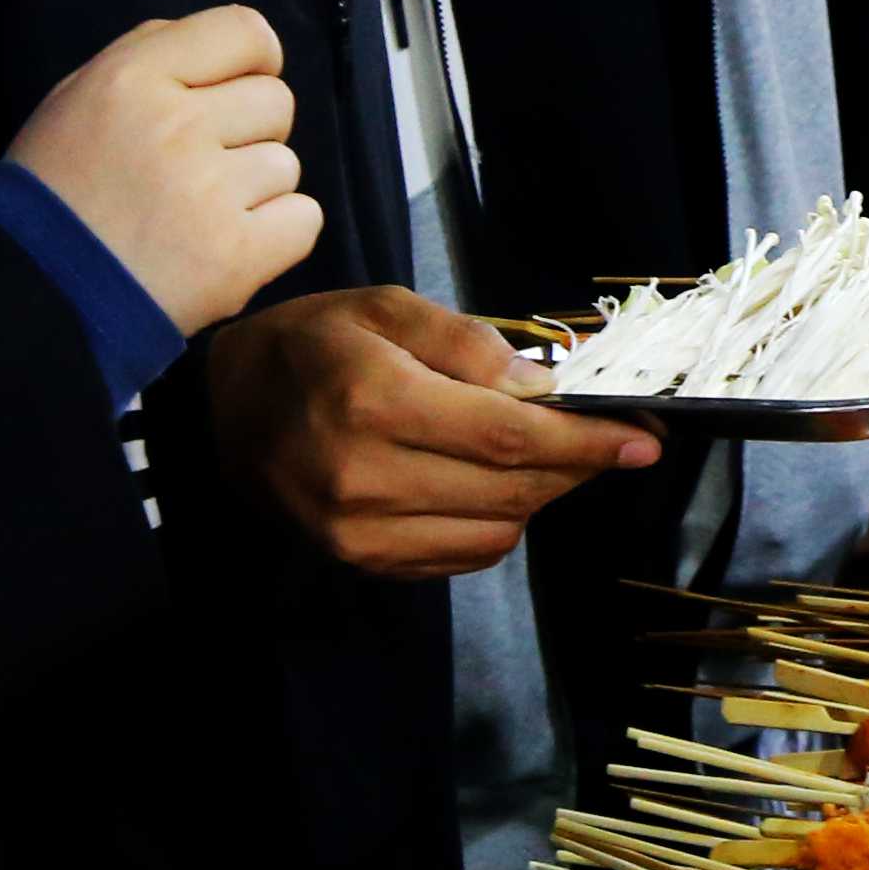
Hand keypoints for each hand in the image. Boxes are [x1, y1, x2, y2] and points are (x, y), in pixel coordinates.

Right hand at [1, 7, 323, 334]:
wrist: (39, 296)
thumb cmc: (55, 192)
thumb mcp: (76, 97)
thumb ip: (149, 56)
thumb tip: (223, 50)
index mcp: (133, 78)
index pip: (246, 31)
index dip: (256, 59)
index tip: (238, 88)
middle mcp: (177, 125)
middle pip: (276, 100)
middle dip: (250, 130)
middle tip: (204, 167)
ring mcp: (211, 192)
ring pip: (287, 165)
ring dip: (255, 189)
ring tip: (200, 215)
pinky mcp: (237, 256)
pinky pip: (304, 219)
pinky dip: (277, 234)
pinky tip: (230, 244)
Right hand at [202, 285, 654, 576]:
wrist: (225, 411)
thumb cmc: (312, 344)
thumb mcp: (385, 307)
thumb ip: (467, 342)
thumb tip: (543, 386)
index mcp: (373, 399)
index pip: (506, 436)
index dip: (584, 441)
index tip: (642, 438)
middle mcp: (364, 476)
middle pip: (510, 490)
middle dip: (576, 466)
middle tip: (613, 441)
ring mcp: (359, 533)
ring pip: (495, 532)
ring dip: (540, 496)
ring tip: (548, 454)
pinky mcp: (362, 563)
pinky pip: (462, 556)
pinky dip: (497, 523)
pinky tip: (494, 485)